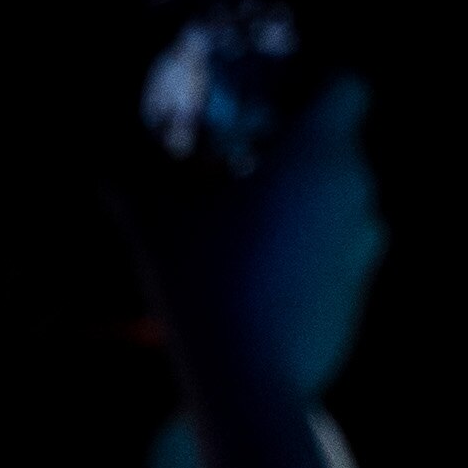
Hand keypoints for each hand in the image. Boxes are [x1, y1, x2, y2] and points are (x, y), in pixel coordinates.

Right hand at [116, 73, 388, 410]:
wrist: (251, 378)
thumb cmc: (205, 283)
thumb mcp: (156, 225)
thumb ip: (132, 184)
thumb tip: (100, 166)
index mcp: (317, 157)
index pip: (349, 89)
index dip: (317, 88)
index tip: (275, 108)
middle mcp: (356, 195)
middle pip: (342, 146)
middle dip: (299, 149)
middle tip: (243, 164)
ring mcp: (367, 246)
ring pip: (344, 201)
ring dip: (308, 201)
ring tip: (250, 220)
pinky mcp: (363, 290)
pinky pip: (342, 249)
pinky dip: (314, 246)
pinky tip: (264, 270)